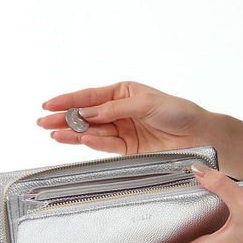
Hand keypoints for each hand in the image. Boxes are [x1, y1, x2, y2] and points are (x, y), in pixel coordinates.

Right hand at [38, 81, 242, 179]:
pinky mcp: (128, 149)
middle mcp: (119, 112)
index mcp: (123, 93)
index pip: (91, 96)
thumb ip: (116, 109)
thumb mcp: (146, 103)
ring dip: (73, 133)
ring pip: (92, 131)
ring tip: (53, 134)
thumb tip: (88, 113)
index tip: (48, 104)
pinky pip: (106, 145)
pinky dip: (92, 143)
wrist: (199, 135)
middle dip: (64, 118)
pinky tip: (77, 140)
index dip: (69, 100)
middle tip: (43, 122)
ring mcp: (122, 131)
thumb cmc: (178, 111)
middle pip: (87, 115)